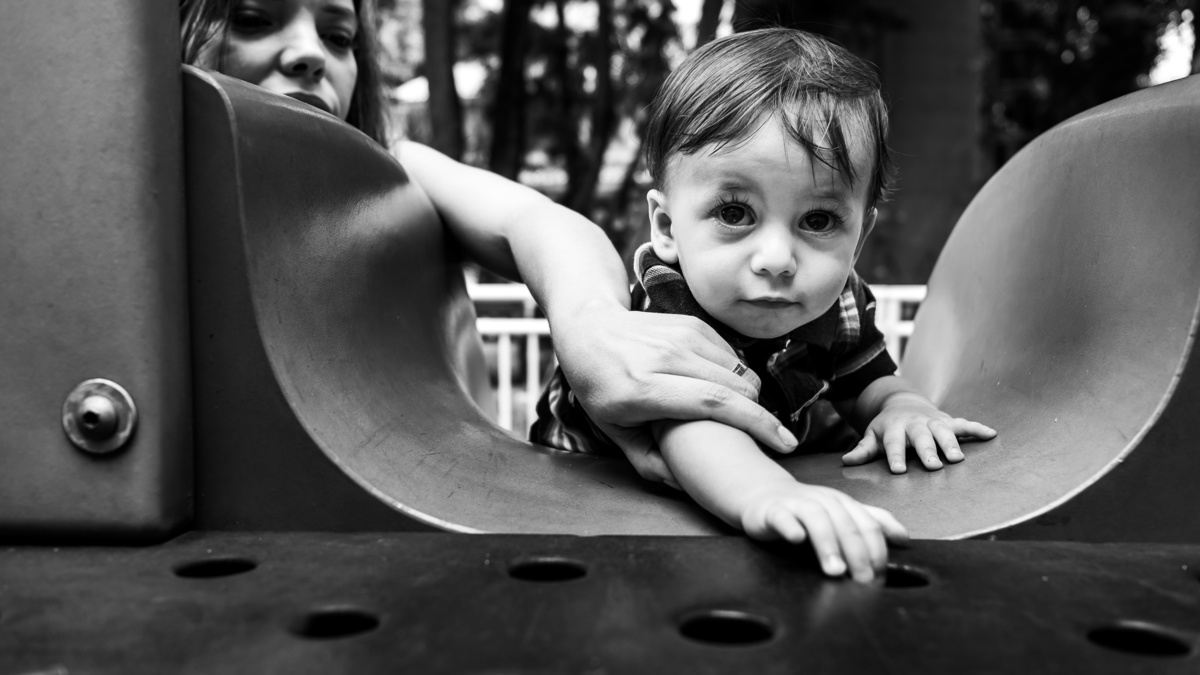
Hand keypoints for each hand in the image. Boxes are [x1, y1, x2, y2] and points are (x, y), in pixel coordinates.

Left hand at [552, 305, 798, 484]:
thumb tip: (688, 484)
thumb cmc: (600, 388)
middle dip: (759, 415)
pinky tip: (722, 389)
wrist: (589, 330)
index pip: (713, 403)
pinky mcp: (691, 324)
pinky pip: (731, 354)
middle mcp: (664, 357)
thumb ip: (650, 463)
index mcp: (642, 388)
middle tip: (764, 437)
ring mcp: (679, 335)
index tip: (784, 443)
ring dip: (749, 396)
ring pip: (739, 370)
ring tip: (740, 415)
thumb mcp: (614, 432)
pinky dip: (736, 376)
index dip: (755, 423)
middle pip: (735, 386)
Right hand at [740, 481, 908, 582]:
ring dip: (828, 544)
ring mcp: (798, 504)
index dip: (876, 551)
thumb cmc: (805, 511)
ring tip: (835, 570)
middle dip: (857, 554)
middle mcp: (824, 501)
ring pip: (817, 519)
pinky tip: (797, 539)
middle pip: (845, 524)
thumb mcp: (841, 514)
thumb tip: (904, 539)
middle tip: (862, 581)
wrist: (763, 496)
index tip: (878, 577)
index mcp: (843, 504)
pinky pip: (783, 517)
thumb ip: (872, 523)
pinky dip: (791, 527)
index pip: (867, 525)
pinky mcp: (773, 511)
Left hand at [842, 392, 995, 473]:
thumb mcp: (872, 435)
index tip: (898, 470)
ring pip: (943, 431)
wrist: (901, 403)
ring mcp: (933, 421)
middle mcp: (915, 424)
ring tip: (958, 458)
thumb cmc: (886, 427)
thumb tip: (846, 462)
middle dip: (927, 451)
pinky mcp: (948, 420)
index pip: (894, 443)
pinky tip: (991, 434)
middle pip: (921, 438)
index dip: (896, 456)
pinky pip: (964, 423)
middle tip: (933, 466)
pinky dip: (977, 428)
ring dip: (951, 443)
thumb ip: (863, 449)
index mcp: (894, 429)